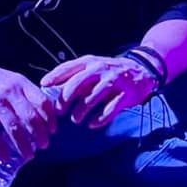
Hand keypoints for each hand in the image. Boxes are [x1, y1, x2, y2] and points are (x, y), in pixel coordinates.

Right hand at [0, 52, 56, 162]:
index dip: (50, 119)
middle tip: (44, 145)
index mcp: (20, 82)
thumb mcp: (8, 78)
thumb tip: (38, 112)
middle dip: (41, 135)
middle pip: (32, 118)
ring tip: (30, 155)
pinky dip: (1, 149)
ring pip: (15, 129)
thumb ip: (22, 92)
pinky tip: (5, 157)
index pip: (42, 102)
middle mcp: (9, 92)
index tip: (53, 130)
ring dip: (24, 145)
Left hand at [41, 55, 157, 128]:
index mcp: (90, 62)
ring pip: (92, 98)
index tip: (43, 86)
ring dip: (81, 111)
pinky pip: (110, 109)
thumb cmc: (111, 72)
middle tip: (60, 111)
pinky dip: (100, 119)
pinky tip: (93, 124)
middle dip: (66, 99)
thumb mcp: (93, 67)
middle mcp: (101, 69)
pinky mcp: (126, 93)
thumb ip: (75, 76)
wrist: (143, 70)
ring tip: (76, 120)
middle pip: (78, 84)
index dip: (54, 76)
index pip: (68, 68)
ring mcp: (114, 81)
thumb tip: (50, 87)